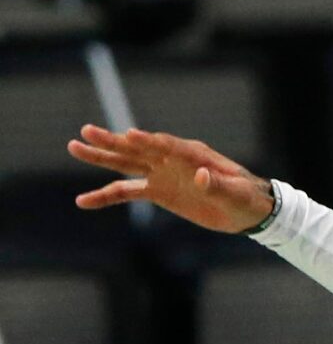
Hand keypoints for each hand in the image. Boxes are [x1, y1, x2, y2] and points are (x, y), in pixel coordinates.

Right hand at [68, 126, 274, 233]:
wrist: (247, 211)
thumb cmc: (245, 197)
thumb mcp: (236, 193)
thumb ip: (218, 185)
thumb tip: (201, 176)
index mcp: (194, 154)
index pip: (167, 145)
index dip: (149, 141)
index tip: (129, 135)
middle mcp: (172, 160)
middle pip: (138, 148)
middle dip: (114, 141)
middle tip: (86, 131)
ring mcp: (162, 174)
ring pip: (126, 164)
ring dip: (101, 157)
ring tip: (74, 147)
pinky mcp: (158, 192)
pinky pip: (126, 192)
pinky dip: (106, 196)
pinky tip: (83, 201)